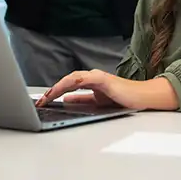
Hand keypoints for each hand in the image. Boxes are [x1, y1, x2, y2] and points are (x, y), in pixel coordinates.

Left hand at [35, 69, 178, 110]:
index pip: (67, 85)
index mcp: (89, 81)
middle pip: (66, 81)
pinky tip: (64, 88)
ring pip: (72, 78)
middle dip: (51, 91)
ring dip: (58, 87)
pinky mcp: (103, 80)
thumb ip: (82, 100)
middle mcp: (91, 76)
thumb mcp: (97, 103)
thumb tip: (65, 100)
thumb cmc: (122, 99)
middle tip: (40, 101)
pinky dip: (72, 83)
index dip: (54, 92)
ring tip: (48, 97)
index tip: (43, 102)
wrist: (140, 97)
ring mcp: (97, 76)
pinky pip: (84, 79)